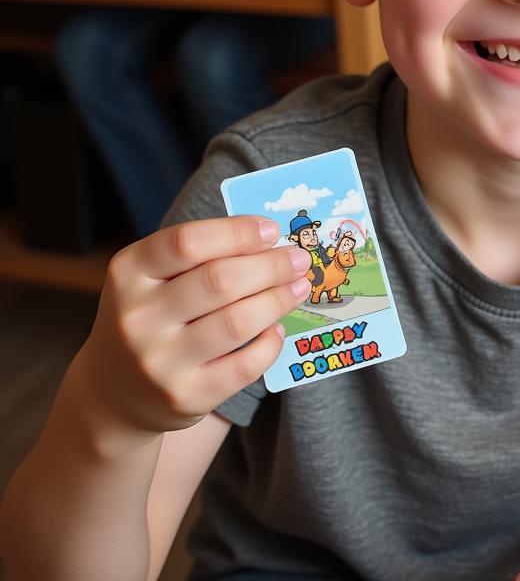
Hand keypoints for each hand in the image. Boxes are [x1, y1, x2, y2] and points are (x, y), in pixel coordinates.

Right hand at [72, 216, 310, 443]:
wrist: (113, 393)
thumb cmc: (150, 317)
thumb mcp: (151, 278)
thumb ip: (199, 254)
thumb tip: (270, 238)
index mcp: (128, 274)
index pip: (188, 242)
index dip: (239, 232)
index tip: (272, 230)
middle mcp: (137, 318)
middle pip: (221, 280)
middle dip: (271, 265)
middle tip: (298, 259)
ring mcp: (160, 362)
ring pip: (238, 322)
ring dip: (279, 299)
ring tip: (299, 286)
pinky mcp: (185, 397)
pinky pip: (245, 365)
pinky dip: (270, 342)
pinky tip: (277, 328)